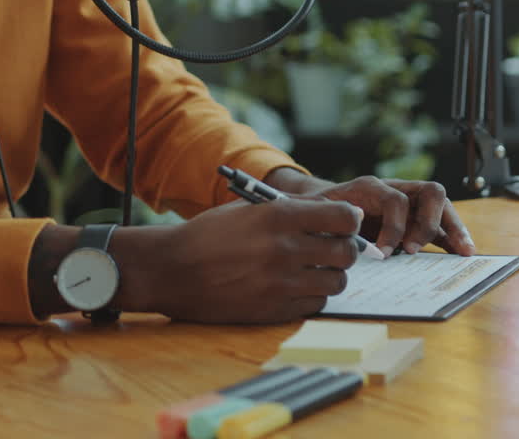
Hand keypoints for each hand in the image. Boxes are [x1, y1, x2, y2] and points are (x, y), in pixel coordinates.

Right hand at [137, 198, 364, 322]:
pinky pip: (316, 304)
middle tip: (331, 249)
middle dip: (345, 249)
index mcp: (279, 217)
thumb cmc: (210, 234)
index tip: (344, 224)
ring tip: (313, 269)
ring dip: (331, 275)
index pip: (344, 218)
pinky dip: (312, 295)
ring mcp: (280, 283)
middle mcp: (284, 250)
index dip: (349, 220)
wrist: (170, 270)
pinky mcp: (273, 310)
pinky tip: (296, 287)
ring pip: (337, 282)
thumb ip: (295, 208)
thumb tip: (340, 210)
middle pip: (347, 252)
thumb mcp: (250, 208)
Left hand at [266, 168, 474, 257]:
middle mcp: (397, 189)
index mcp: (371, 187)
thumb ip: (327, 221)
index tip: (382, 253)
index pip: (395, 199)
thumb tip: (343, 237)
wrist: (323, 207)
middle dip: (428, 222)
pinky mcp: (416, 219)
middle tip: (413, 250)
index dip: (393, 226)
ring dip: (453, 228)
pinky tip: (462, 253)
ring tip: (463, 252)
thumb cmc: (319, 211)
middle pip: (430, 192)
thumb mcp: (315, 213)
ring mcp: (410, 203)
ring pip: (442, 206)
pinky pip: (441, 225)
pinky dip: (454, 237)